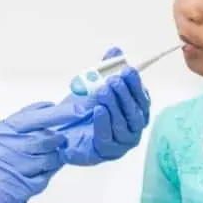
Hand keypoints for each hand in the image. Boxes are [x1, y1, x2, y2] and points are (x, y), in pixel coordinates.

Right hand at [0, 101, 82, 202]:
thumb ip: (14, 129)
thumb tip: (46, 111)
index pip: (31, 118)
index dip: (55, 113)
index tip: (74, 109)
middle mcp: (2, 149)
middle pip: (43, 139)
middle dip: (58, 138)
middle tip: (64, 137)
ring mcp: (10, 170)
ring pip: (46, 160)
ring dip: (53, 159)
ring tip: (48, 160)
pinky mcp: (17, 190)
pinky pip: (42, 180)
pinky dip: (43, 177)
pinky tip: (36, 177)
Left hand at [58, 46, 151, 165]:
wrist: (60, 131)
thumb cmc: (82, 109)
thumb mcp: (93, 85)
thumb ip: (105, 69)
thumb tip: (116, 50)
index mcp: (134, 111)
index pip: (142, 98)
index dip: (136, 84)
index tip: (128, 71)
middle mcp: (132, 127)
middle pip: (135, 112)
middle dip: (125, 94)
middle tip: (114, 80)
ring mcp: (121, 142)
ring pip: (123, 124)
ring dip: (114, 106)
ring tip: (104, 91)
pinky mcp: (107, 152)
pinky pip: (108, 137)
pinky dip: (104, 122)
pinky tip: (99, 110)